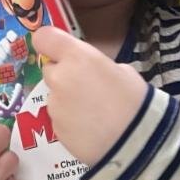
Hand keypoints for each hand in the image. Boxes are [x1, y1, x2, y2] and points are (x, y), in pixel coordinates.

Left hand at [32, 27, 147, 167]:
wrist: (134, 141)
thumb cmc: (135, 101)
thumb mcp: (123, 71)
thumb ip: (98, 66)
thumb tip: (92, 72)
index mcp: (77, 57)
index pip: (44, 38)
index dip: (49, 43)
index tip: (58, 51)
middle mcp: (59, 78)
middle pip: (50, 70)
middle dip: (63, 76)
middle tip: (86, 89)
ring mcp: (55, 105)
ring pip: (55, 97)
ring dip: (68, 102)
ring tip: (93, 114)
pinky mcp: (55, 129)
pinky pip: (59, 119)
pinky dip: (70, 122)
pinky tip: (90, 129)